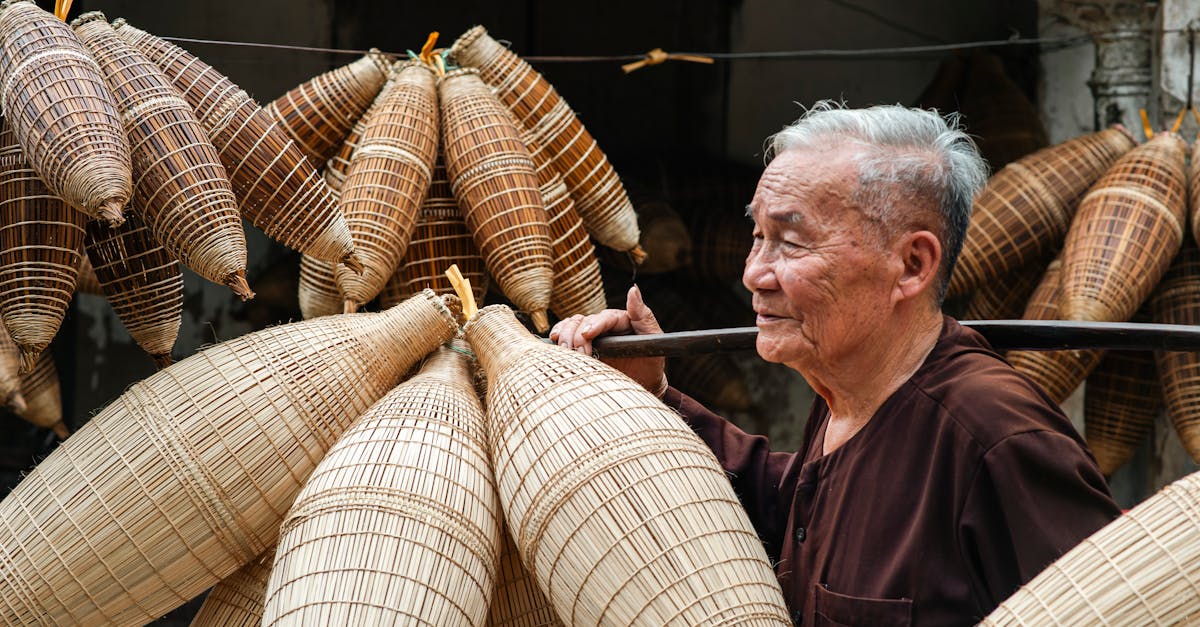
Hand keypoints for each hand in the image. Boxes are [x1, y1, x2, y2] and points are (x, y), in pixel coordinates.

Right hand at [548, 285, 667, 396]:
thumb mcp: (653, 338)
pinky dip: (559, 336)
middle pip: (584, 321)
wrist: (644, 382)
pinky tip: (555, 342)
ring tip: (566, 352)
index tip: (587, 335)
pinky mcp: (583, 346)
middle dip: (577, 336)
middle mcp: (604, 324)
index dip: (594, 325)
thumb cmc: (651, 360)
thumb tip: (632, 290)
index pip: (605, 317)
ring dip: (566, 336)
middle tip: (579, 354)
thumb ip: (643, 315)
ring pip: (572, 325)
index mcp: (621, 319)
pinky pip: (566, 334)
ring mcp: (592, 334)